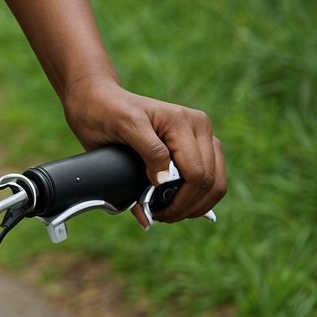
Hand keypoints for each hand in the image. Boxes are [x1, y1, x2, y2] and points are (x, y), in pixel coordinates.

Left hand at [63, 75, 225, 226]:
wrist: (100, 100)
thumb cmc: (109, 111)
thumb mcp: (126, 126)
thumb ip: (150, 151)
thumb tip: (164, 181)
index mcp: (184, 121)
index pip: (196, 174)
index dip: (180, 200)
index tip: (156, 212)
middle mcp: (199, 127)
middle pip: (209, 182)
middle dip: (188, 206)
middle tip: (160, 216)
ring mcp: (203, 137)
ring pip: (216, 184)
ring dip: (196, 205)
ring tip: (169, 212)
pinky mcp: (200, 147)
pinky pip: (212, 180)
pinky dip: (198, 199)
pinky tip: (178, 205)